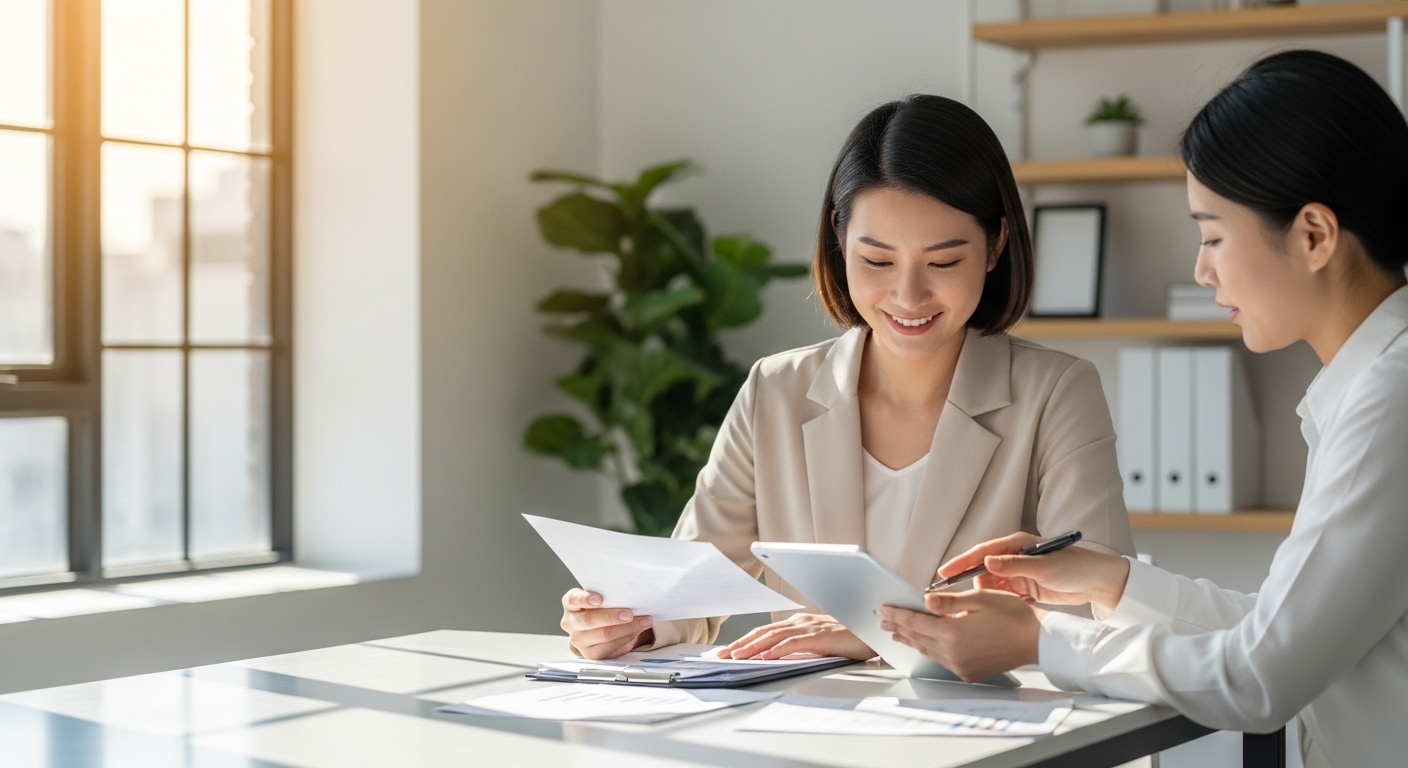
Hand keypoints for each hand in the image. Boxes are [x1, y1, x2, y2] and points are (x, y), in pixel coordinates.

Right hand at [560, 588, 653, 659]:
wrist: (599, 628)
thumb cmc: (601, 608)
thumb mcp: (601, 598)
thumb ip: (609, 595)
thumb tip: (631, 593)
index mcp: (571, 603)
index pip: (573, 599)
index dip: (585, 599)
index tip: (599, 599)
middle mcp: (571, 622)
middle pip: (590, 620)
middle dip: (612, 616)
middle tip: (630, 613)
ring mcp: (578, 639)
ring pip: (604, 635)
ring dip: (627, 628)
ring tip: (644, 621)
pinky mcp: (589, 654)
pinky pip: (610, 647)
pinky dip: (627, 637)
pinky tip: (637, 631)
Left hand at [719, 613, 875, 660]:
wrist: (872, 634)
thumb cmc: (848, 641)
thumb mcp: (817, 646)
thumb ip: (798, 649)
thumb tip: (775, 659)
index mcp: (798, 624)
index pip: (765, 633)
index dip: (745, 641)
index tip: (729, 651)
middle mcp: (800, 622)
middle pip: (764, 633)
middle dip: (740, 644)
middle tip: (722, 655)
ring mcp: (809, 627)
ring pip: (774, 636)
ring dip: (752, 647)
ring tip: (736, 656)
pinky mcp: (820, 636)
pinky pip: (794, 643)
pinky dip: (778, 649)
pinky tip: (766, 656)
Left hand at [877, 590, 1040, 682]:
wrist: (1036, 641)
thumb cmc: (1013, 616)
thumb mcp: (980, 598)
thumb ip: (949, 601)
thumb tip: (924, 600)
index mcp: (953, 632)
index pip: (915, 622)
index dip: (897, 614)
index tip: (883, 608)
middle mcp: (953, 653)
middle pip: (917, 638)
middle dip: (898, 627)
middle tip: (882, 619)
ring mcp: (960, 666)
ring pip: (926, 650)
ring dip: (910, 639)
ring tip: (895, 632)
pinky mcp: (968, 672)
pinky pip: (940, 660)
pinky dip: (927, 649)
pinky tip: (923, 644)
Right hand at [937, 533, 1130, 611]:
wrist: (1099, 582)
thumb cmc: (1075, 566)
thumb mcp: (1044, 566)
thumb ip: (1015, 564)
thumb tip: (987, 562)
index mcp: (1015, 544)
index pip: (981, 552)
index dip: (960, 562)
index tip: (943, 573)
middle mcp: (1013, 557)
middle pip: (982, 571)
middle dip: (973, 585)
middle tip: (961, 600)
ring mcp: (1018, 573)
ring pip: (992, 587)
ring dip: (990, 598)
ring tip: (989, 607)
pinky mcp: (1025, 588)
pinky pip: (1005, 597)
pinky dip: (1003, 604)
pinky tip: (1006, 611)